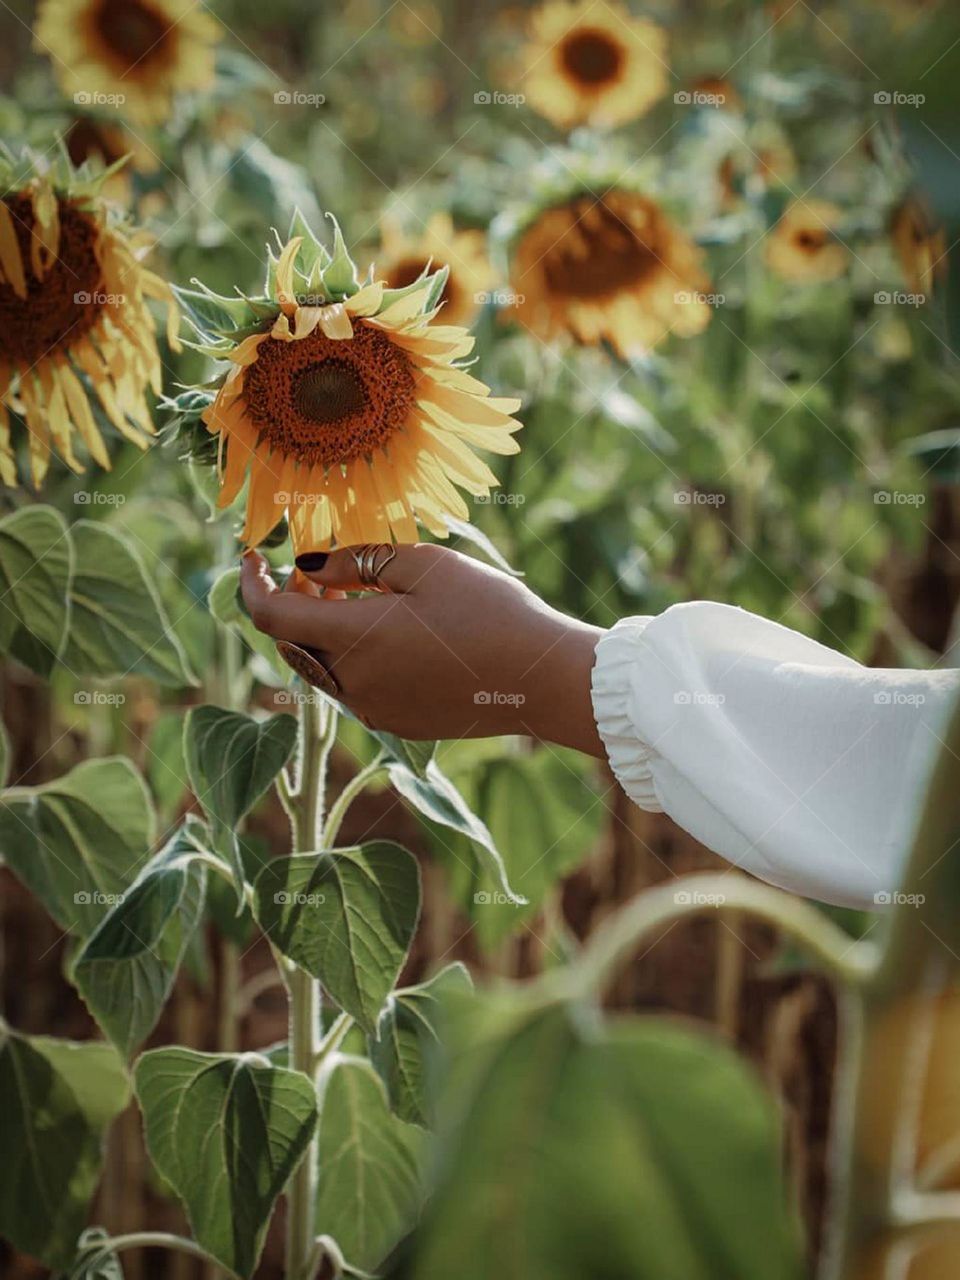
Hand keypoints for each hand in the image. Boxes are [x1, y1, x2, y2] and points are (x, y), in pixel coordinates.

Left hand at [240, 545, 604, 754]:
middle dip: (292, 603)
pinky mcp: (396, 722)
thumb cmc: (490, 612)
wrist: (541, 680)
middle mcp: (352, 685)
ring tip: (357, 596)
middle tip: (321, 570)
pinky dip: (347, 655)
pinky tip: (384, 631)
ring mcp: (373, 710)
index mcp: (353, 641)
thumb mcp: (424, 566)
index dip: (250, 584)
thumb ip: (357, 562)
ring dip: (321, 630)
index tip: (252, 556)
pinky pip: (351, 686)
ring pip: (320, 666)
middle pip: (291, 642)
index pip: (269, 616)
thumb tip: (310, 565)